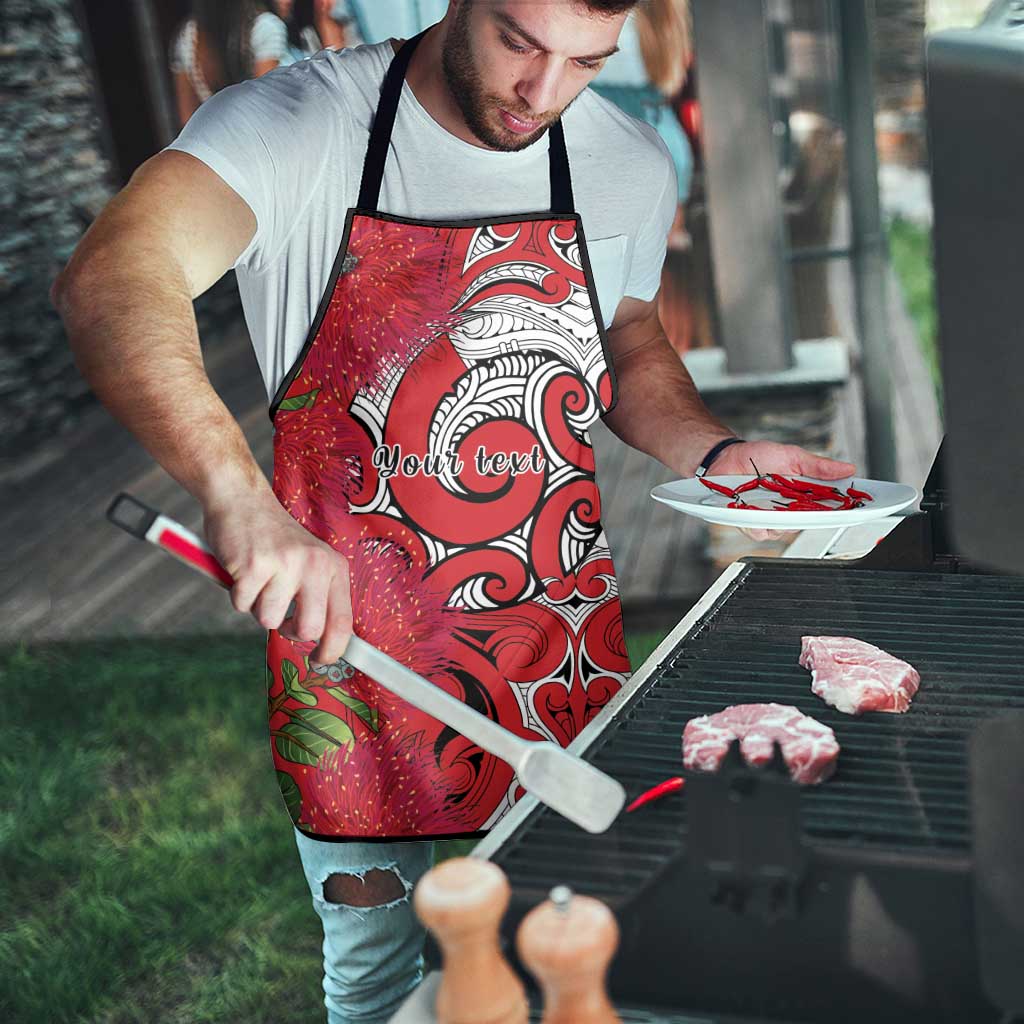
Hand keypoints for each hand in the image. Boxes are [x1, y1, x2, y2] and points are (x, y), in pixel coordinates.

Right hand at [202, 490, 352, 666]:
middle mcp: (315, 565)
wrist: (242, 499)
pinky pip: (242, 605)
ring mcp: (285, 564)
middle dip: (289, 632)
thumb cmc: (274, 539)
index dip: (333, 650)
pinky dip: (237, 595)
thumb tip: (324, 643)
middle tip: (280, 617)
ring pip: (269, 620)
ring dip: (258, 607)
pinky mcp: (254, 565)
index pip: (343, 621)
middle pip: (309, 629)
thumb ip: (318, 596)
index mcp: (333, 566)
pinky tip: (242, 570)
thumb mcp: (309, 561)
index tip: (320, 661)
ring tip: (259, 579)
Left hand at [709, 440, 856, 542]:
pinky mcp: (750, 523)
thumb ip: (818, 466)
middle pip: (809, 523)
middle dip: (813, 517)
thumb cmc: (758, 457)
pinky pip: (760, 531)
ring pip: (784, 530)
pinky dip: (758, 523)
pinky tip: (754, 512)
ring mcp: (770, 518)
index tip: (858, 508)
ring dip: (781, 519)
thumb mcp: (792, 456)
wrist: (726, 458)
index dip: (844, 510)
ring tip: (775, 503)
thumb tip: (848, 468)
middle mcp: (789, 510)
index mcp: (803, 495)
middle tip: (814, 506)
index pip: (829, 507)